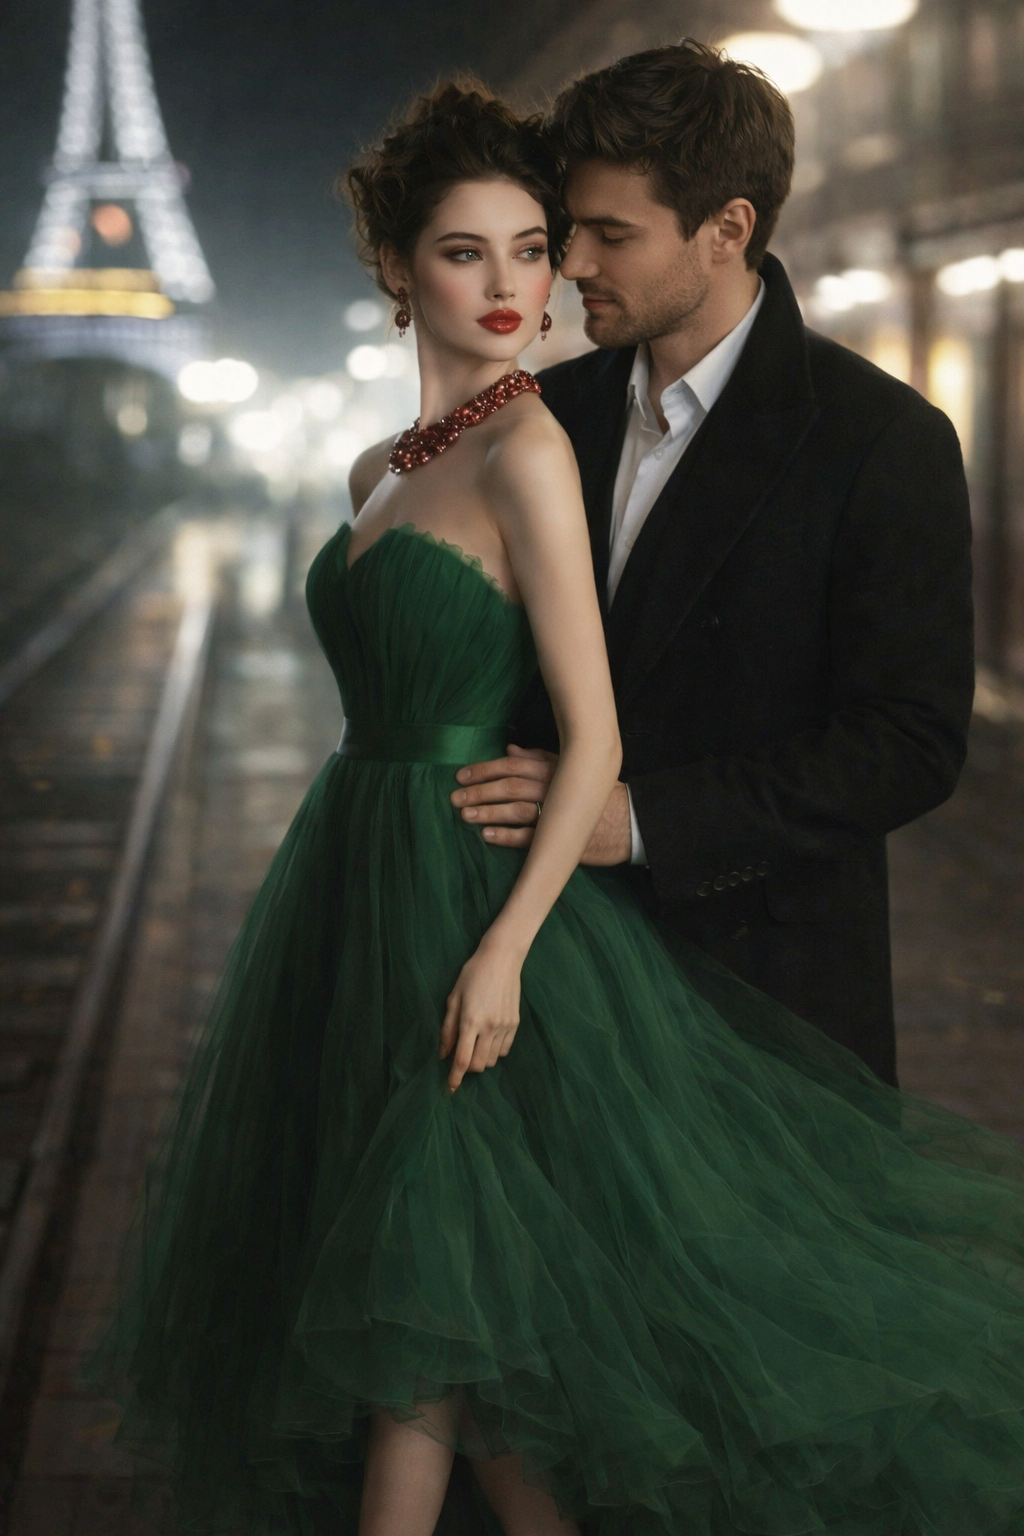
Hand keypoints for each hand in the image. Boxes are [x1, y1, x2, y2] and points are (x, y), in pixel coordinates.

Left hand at [438, 936, 521, 1092]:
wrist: (502, 958)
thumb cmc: (472, 974)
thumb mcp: (453, 998)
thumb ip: (448, 1029)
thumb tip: (442, 1054)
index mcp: (471, 1021)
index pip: (462, 1060)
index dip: (454, 1078)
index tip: (449, 1089)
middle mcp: (490, 1027)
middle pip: (478, 1064)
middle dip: (467, 1068)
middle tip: (460, 1057)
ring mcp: (505, 1026)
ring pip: (492, 1060)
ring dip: (481, 1060)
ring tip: (474, 1046)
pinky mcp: (515, 1024)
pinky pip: (505, 1050)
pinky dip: (494, 1052)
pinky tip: (488, 1040)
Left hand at [449, 743, 631, 864]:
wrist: (627, 823)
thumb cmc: (595, 794)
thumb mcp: (569, 769)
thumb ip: (539, 759)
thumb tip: (510, 750)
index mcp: (553, 769)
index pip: (512, 766)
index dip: (485, 769)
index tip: (461, 776)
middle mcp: (553, 788)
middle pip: (509, 786)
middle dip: (479, 791)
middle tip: (455, 797)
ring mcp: (556, 814)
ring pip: (516, 809)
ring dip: (488, 812)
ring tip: (466, 815)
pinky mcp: (561, 839)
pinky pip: (529, 838)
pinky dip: (507, 836)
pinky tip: (488, 836)